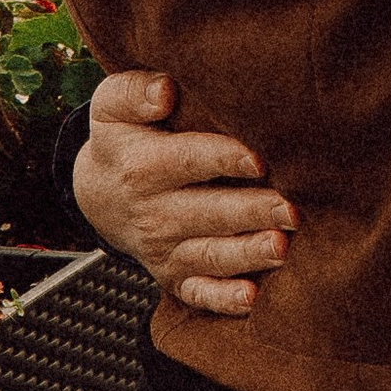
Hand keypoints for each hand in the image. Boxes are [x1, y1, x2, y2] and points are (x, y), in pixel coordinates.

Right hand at [73, 70, 298, 318]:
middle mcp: (153, 214)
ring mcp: (165, 250)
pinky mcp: (175, 278)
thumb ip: (134, 91)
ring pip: (210, 256)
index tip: (257, 158)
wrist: (99, 194)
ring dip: (247, 254)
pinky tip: (252, 299)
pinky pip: (198, 294)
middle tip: (291, 209)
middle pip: (207, 213)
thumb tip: (165, 90)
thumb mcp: (111, 105)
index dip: (222, 159)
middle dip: (250, 212)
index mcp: (141, 168)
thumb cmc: (122, 139)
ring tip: (282, 247)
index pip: (186, 161)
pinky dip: (223, 300)